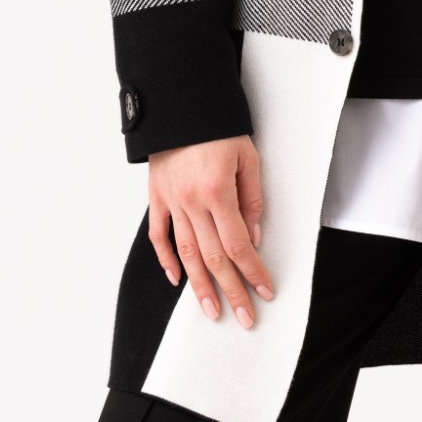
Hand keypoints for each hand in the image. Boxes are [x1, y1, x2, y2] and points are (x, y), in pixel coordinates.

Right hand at [147, 135, 274, 328]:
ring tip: (211, 310)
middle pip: (214, 257)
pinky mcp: (157, 197)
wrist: (182, 103)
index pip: (239, 245)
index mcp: (219, 191)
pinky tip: (176, 280)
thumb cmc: (219, 127)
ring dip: (200, 286)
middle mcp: (193, 202)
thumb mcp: (248, 157)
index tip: (264, 292)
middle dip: (231, 291)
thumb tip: (254, 238)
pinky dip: (166, 260)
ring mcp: (172, 201)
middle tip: (243, 318)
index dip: (253, 272)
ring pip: (186, 254)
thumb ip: (252, 199)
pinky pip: (159, 236)